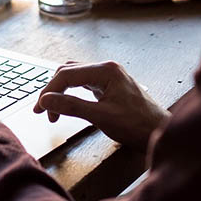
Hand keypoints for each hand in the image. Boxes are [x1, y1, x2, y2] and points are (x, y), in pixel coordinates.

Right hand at [33, 61, 168, 148]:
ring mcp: (108, 76)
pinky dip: (71, 93)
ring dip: (61, 91)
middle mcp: (106, 68)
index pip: (67, 74)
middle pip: (68, 72)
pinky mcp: (109, 86)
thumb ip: (72, 106)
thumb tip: (46, 100)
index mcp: (106, 70)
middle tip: (43, 111)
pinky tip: (67, 104)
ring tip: (52, 110)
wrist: (160, 132)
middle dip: (53, 91)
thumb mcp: (101, 117)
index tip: (40, 109)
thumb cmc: (138, 125)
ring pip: (74, 76)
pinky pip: (83, 83)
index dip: (49, 91)